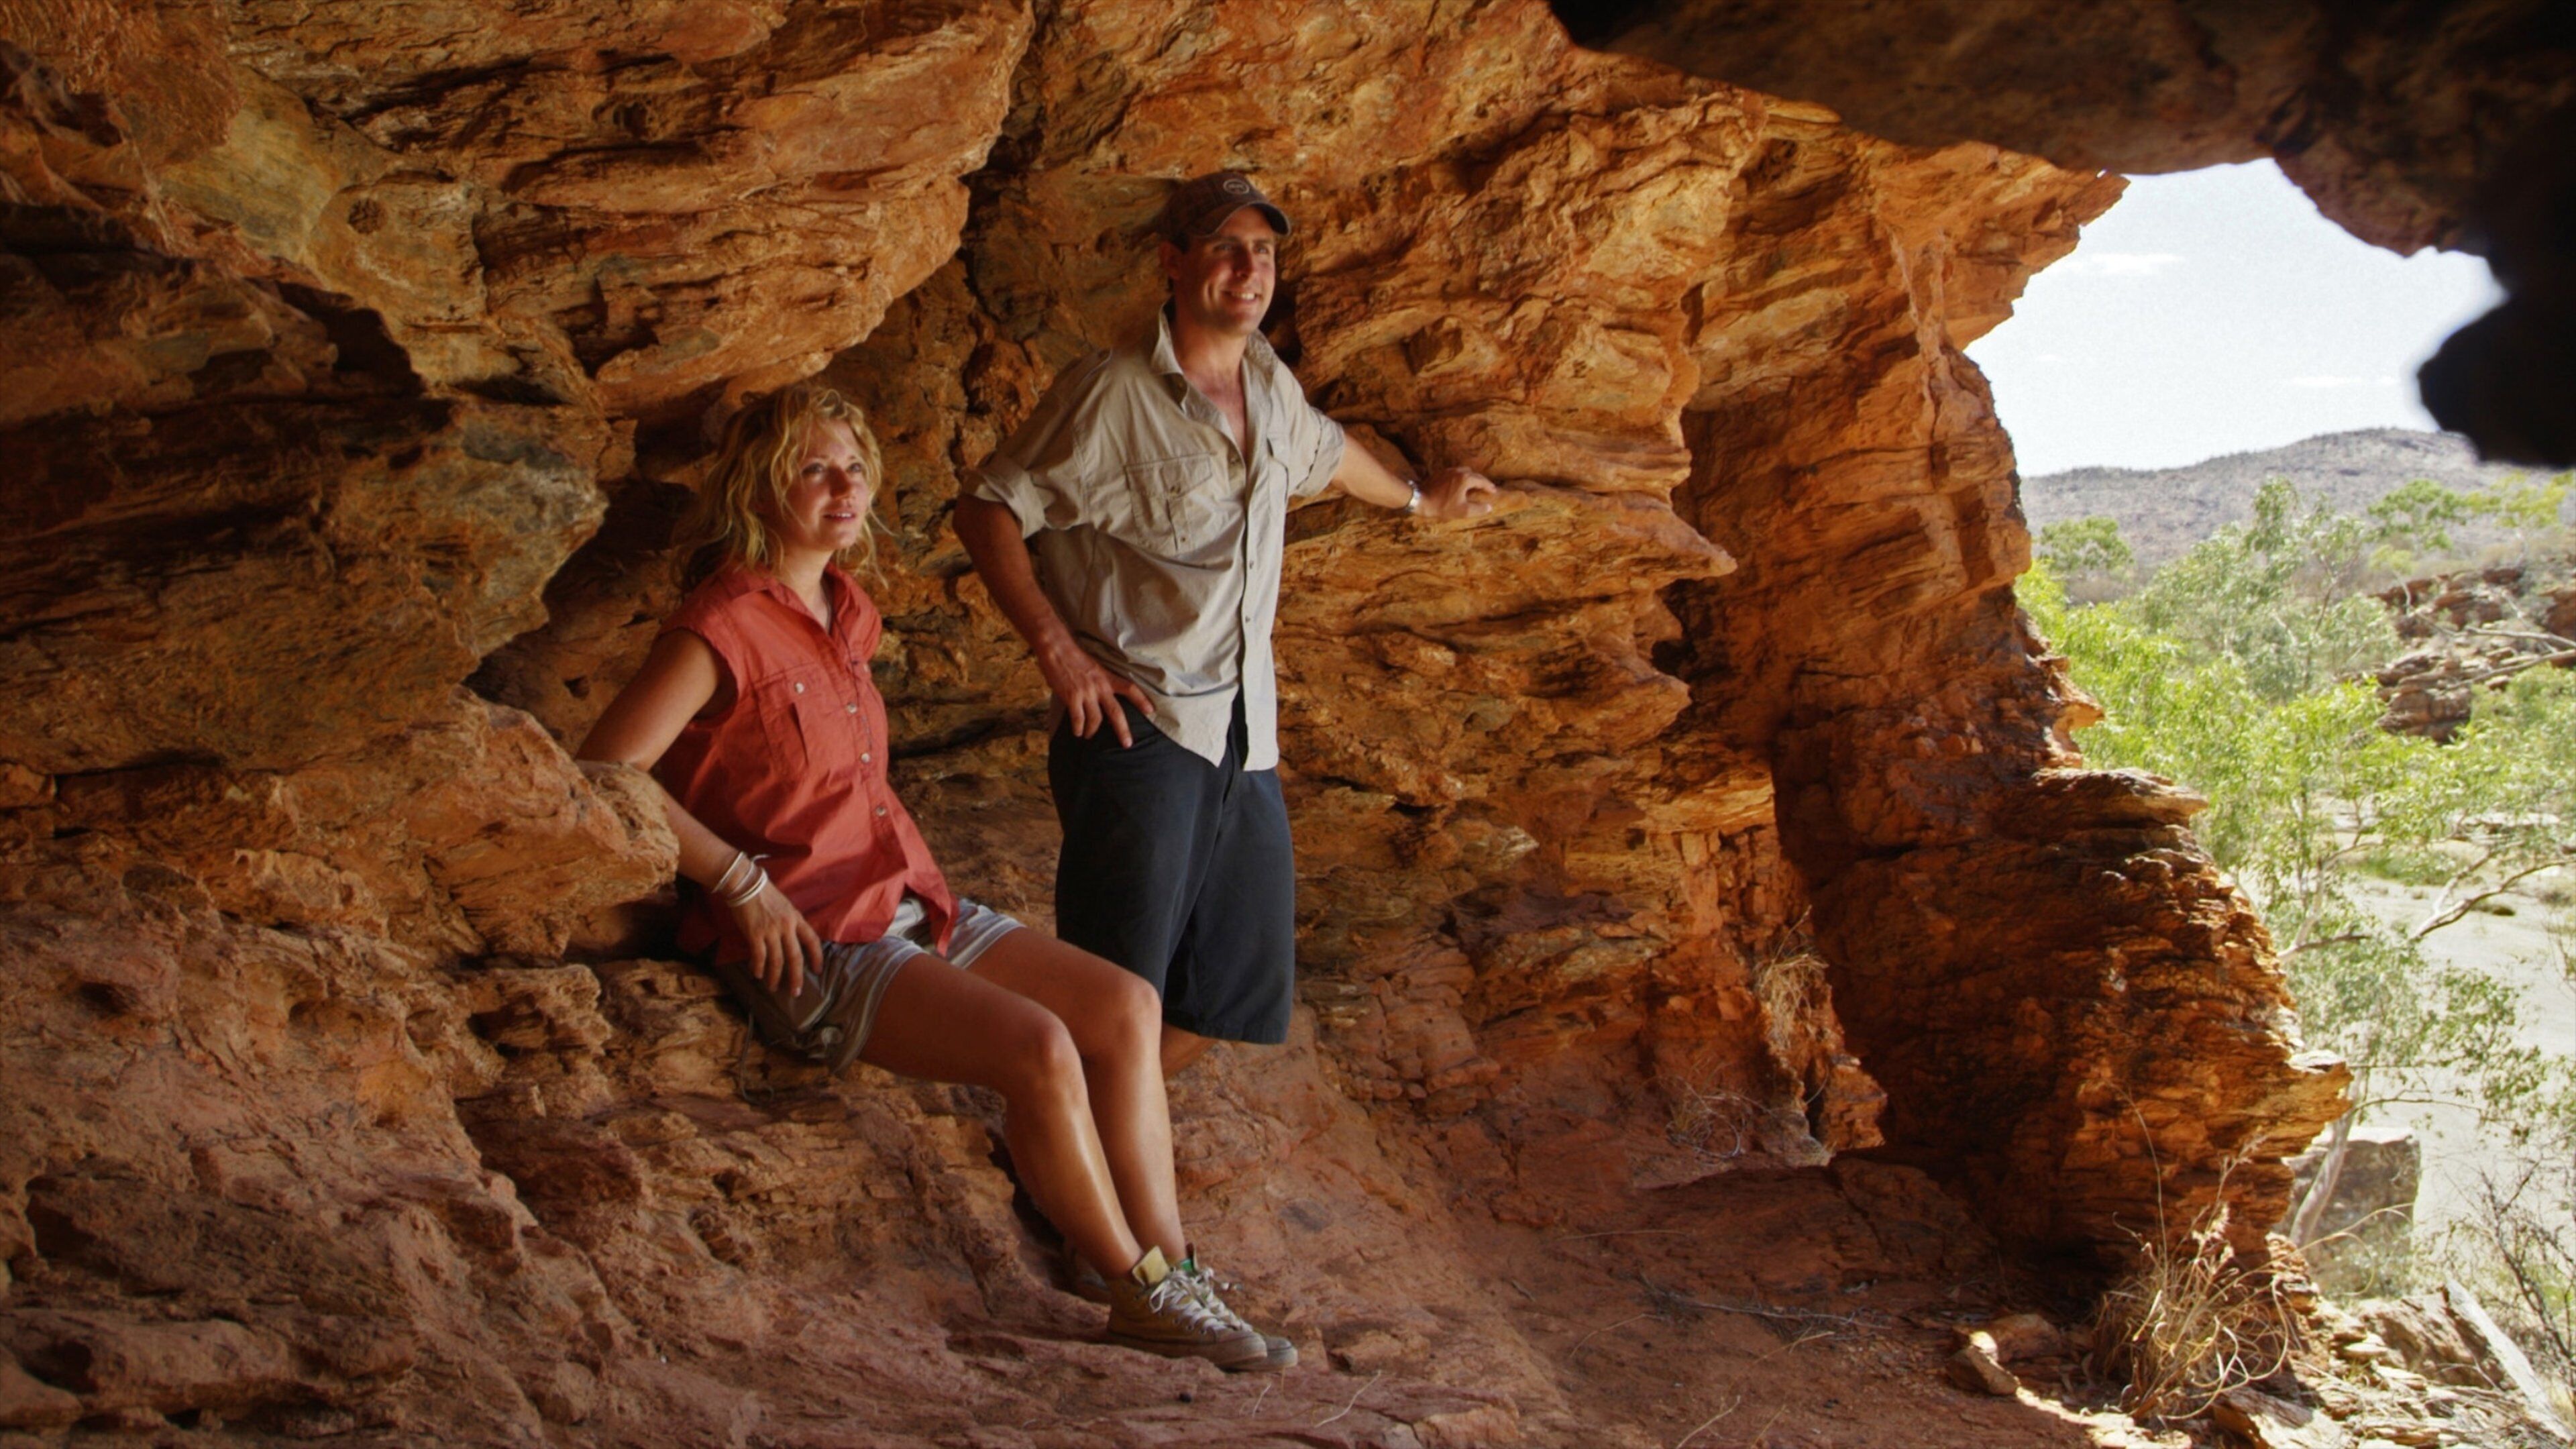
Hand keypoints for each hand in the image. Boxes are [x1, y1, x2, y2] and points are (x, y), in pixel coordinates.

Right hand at [731, 878, 822, 998]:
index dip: (817, 957)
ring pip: (777, 960)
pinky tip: (758, 975)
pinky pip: (760, 956)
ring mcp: (771, 930)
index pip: (812, 940)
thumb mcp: (784, 906)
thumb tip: (789, 941)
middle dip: (796, 976)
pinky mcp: (755, 934)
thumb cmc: (764, 894)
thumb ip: (789, 923)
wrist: (745, 884)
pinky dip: (759, 968)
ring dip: (775, 977)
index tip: (818, 970)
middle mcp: (786, 926)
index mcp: (796, 918)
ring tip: (773, 987)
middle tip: (796, 991)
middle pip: (796, 956)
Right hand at [1037, 640, 1154, 747]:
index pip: (1130, 688)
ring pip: (1096, 719)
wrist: (1057, 649)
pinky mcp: (1072, 697)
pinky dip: (1078, 728)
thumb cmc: (1073, 656)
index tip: (1151, 710)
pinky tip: (1077, 732)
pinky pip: (1078, 719)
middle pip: (1116, 712)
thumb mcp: (1094, 667)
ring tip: (1088, 735)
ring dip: (1092, 731)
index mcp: (1107, 677)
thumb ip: (1099, 682)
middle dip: (1123, 730)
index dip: (1141, 700)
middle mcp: (1100, 686)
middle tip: (1127, 744)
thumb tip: (1101, 697)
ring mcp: (1086, 693)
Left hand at [1418, 466, 1496, 519]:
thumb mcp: (1462, 511)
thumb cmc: (1442, 506)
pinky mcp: (1440, 473)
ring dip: (1471, 478)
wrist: (1420, 500)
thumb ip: (1478, 509)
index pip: (1481, 481)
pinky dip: (1461, 478)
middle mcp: (1458, 471)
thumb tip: (1489, 507)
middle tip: (1486, 488)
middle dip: (1481, 481)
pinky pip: (1455, 473)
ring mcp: (1448, 471)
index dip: (1489, 486)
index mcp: (1465, 479)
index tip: (1494, 491)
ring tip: (1473, 485)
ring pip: (1464, 471)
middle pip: (1473, 474)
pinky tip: (1459, 484)